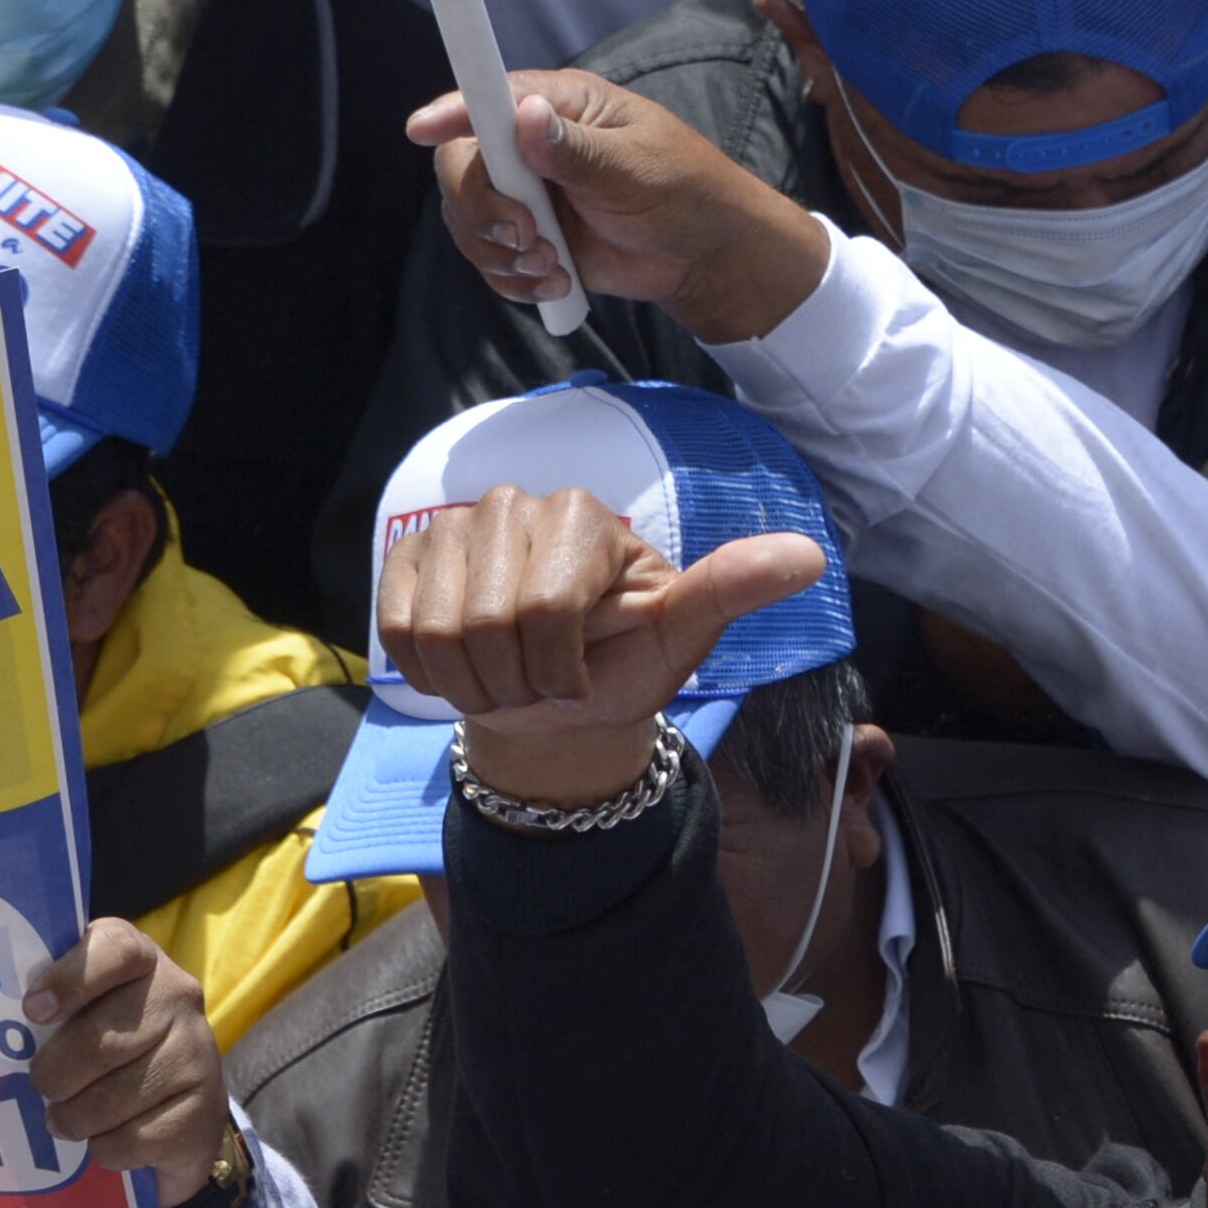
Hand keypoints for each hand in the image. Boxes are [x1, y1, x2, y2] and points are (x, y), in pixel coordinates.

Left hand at [22, 920, 236, 1207]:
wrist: (181, 1107)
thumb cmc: (112, 1047)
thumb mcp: (84, 1010)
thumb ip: (50, 1003)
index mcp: (140, 960)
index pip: (115, 950)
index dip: (70, 980)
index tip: (33, 1011)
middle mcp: (177, 997)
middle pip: (101, 1041)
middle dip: (56, 1076)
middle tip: (42, 1088)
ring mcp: (198, 1054)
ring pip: (114, 1099)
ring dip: (75, 1119)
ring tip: (64, 1120)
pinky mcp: (206, 1112)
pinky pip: (136, 1138)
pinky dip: (108, 1148)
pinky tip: (106, 1140)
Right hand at [373, 480, 826, 808]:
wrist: (556, 703)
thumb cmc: (623, 666)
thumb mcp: (680, 636)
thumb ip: (729, 590)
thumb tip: (809, 555)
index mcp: (584, 517)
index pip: (547, 611)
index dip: (559, 672)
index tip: (581, 680)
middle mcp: (516, 504)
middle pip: (489, 622)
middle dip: (518, 682)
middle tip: (541, 685)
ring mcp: (454, 527)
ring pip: (439, 629)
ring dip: (474, 683)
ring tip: (506, 677)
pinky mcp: (406, 556)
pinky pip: (397, 628)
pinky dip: (430, 672)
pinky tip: (463, 667)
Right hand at [409, 65, 830, 341]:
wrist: (702, 256)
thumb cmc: (681, 190)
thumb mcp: (633, 166)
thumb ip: (576, 149)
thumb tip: (526, 117)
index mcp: (555, 106)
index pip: (485, 99)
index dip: (449, 113)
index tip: (422, 130)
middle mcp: (526, 146)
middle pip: (459, 168)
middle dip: (482, 211)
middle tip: (528, 238)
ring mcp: (523, 196)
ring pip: (467, 222)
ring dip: (500, 255)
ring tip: (552, 267)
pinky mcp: (528, 242)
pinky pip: (490, 262)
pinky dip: (513, 281)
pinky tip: (555, 283)